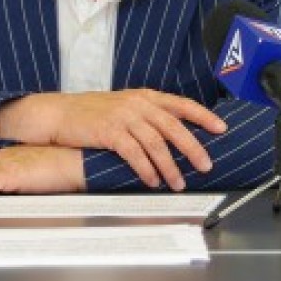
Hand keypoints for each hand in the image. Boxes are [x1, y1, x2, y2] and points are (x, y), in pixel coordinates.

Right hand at [0, 90, 226, 190]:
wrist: (59, 113)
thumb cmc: (92, 114)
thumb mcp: (123, 107)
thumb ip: (147, 116)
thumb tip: (174, 136)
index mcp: (144, 96)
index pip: (181, 104)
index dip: (203, 116)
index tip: (221, 128)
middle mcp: (137, 103)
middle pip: (174, 127)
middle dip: (193, 148)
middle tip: (205, 166)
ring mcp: (123, 116)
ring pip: (156, 143)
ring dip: (170, 167)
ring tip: (177, 183)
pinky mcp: (109, 131)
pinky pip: (135, 153)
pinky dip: (146, 169)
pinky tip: (152, 180)